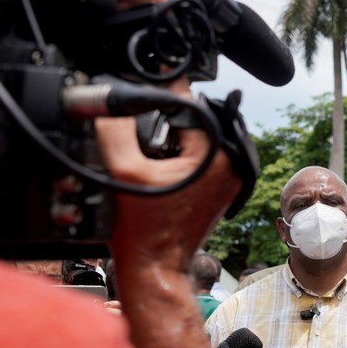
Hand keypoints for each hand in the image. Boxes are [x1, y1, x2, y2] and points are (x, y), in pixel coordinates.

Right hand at [96, 78, 237, 271]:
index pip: (193, 103)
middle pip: (202, 116)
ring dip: (180, 130)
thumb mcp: (122, 170)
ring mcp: (234, 176)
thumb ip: (116, 126)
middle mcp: (234, 164)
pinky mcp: (226, 186)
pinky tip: (164, 159)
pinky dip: (187, 148)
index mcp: (218, 156)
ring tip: (154, 144)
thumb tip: (112, 98)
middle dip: (173, 113)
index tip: (150, 82)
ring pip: (206, 134)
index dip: (167, 91)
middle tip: (147, 121)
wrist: (156, 265)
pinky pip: (208, 153)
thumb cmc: (144, 230)